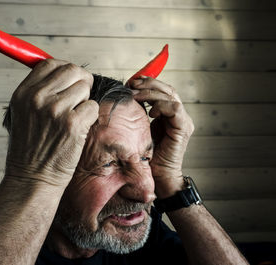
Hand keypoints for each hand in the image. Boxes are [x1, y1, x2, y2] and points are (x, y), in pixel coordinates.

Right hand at [5, 59, 98, 185]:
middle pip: (72, 70)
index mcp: (23, 93)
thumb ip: (39, 92)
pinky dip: (90, 117)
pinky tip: (78, 130)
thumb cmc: (31, 148)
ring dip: (84, 102)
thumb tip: (64, 74)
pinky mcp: (73, 124)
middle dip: (82, 81)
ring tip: (73, 119)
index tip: (71, 80)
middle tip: (81, 96)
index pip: (50, 64)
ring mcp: (55, 110)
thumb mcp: (22, 114)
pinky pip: (93, 107)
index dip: (65, 69)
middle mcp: (38, 98)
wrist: (32, 178)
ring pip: (85, 88)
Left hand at [129, 76, 193, 197]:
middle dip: (148, 84)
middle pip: (167, 89)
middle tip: (132, 84)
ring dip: (151, 93)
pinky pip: (175, 109)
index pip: (162, 91)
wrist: (158, 177)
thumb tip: (125, 100)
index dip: (149, 83)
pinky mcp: (183, 129)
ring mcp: (183, 121)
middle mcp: (178, 115)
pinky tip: (150, 112)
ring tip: (136, 95)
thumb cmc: (147, 156)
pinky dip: (162, 106)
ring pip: (170, 96)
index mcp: (168, 114)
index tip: (132, 80)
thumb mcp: (140, 130)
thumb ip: (139, 115)